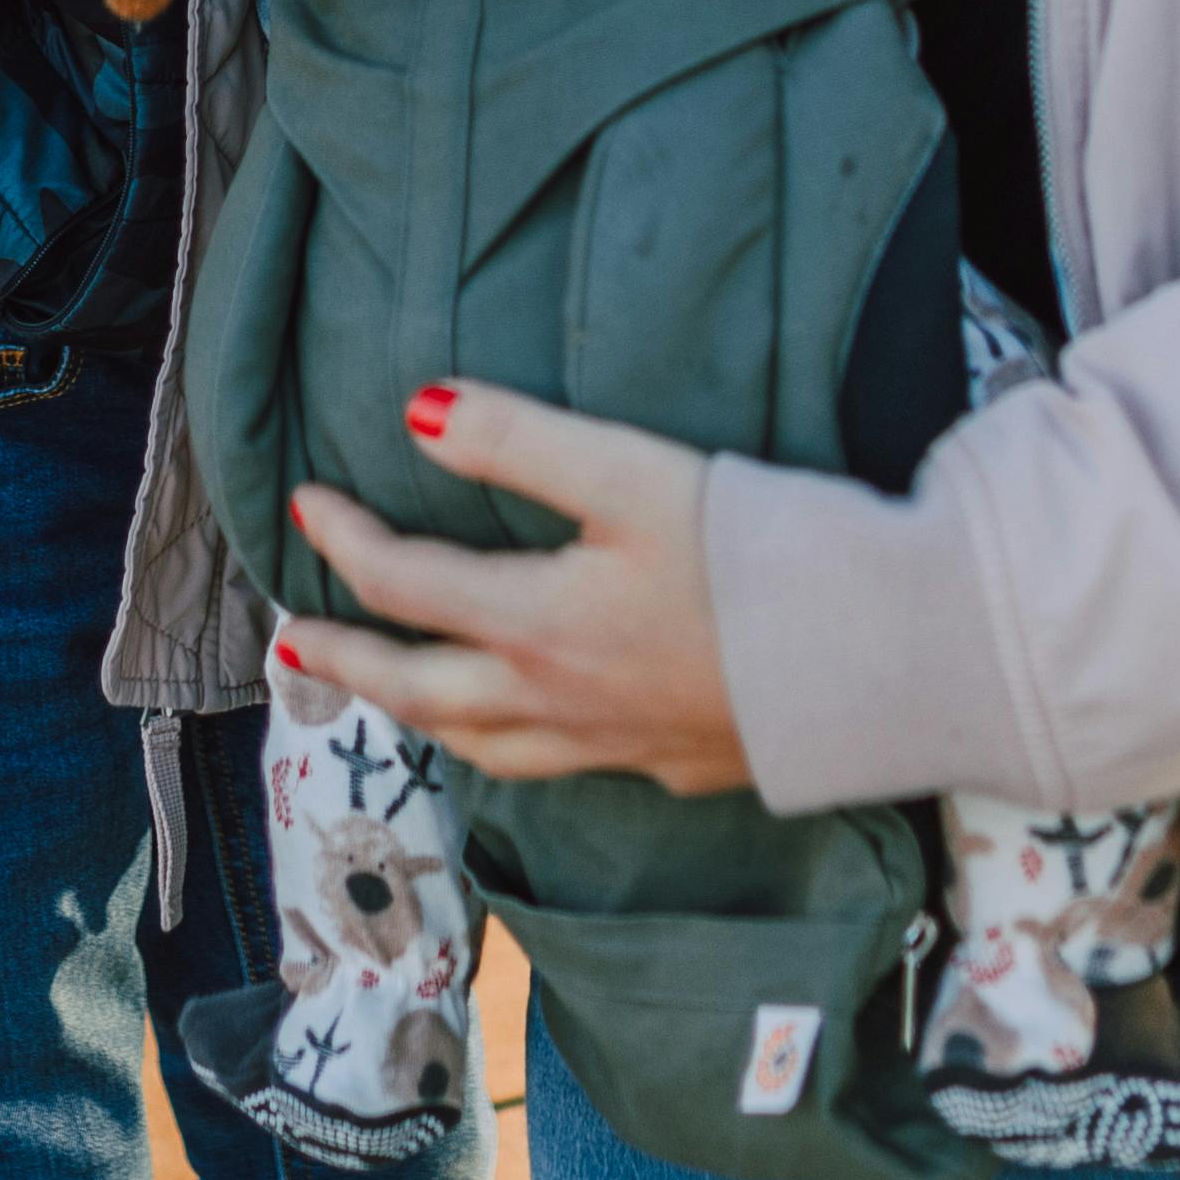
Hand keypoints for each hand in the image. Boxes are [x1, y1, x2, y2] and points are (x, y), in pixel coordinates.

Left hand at [292, 380, 749, 791]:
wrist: (884, 659)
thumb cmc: (761, 555)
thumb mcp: (632, 473)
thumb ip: (518, 441)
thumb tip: (417, 413)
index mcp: (536, 624)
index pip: (404, 584)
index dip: (342, 542)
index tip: (303, 506)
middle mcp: (558, 700)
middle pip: (419, 691)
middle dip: (347, 664)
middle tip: (296, 645)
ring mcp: (614, 746)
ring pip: (481, 745)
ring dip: (420, 717)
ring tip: (392, 696)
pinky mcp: (673, 766)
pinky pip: (554, 767)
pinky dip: (507, 746)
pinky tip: (529, 731)